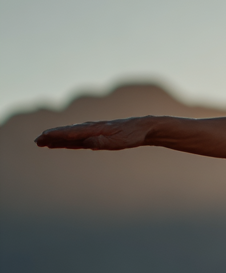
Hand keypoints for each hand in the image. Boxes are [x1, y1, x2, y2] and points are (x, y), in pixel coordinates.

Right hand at [35, 116, 153, 150]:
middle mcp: (90, 129)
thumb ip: (103, 142)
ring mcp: (92, 132)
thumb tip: (89, 143)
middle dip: (52, 137)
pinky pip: (78, 140)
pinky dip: (67, 141)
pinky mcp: (96, 136)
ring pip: (70, 136)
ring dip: (57, 139)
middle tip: (37, 141)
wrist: (141, 129)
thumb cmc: (131, 135)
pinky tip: (60, 144)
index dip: (57, 135)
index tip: (44, 137)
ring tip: (43, 143)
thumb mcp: (120, 142)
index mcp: (94, 129)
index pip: (71, 133)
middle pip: (67, 133)